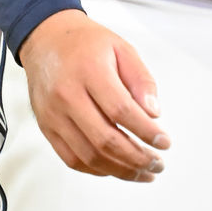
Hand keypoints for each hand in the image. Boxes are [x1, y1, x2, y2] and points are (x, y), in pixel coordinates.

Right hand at [18, 9, 170, 181]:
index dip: (145, 131)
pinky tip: (117, 168)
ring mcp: (53, 115)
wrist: (47, 38)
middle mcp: (67, 95)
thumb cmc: (87, 43)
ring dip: (120, 170)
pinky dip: (97, 170)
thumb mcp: (122, 48)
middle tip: (158, 164)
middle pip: (104, 139)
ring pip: (89, 156)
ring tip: (143, 172)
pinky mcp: (46, 127)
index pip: (121, 110)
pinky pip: (72, 159)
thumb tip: (153, 114)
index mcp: (89, 70)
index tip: (164, 142)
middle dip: (137, 158)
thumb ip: (140, 80)